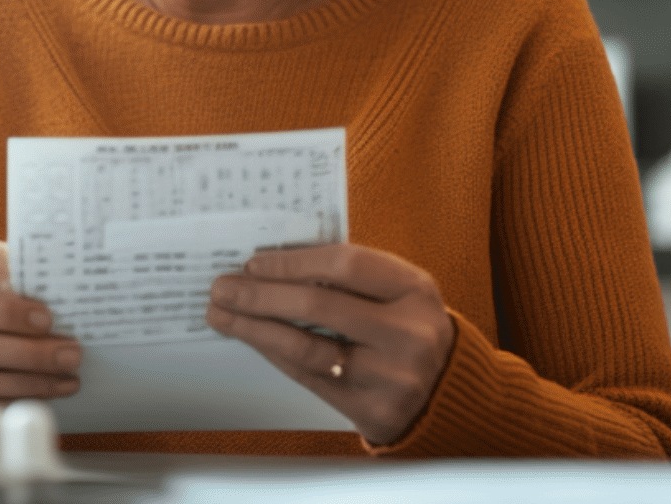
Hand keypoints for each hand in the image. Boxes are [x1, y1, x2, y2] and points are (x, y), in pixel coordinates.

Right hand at [0, 237, 82, 402]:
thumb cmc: (24, 315)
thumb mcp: (32, 292)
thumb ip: (44, 286)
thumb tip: (77, 292)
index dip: (10, 283)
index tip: (48, 316)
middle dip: (21, 332)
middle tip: (71, 352)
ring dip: (26, 370)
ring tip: (67, 374)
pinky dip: (16, 394)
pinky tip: (50, 391)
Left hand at [207, 244, 455, 445]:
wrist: (447, 392)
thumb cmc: (407, 328)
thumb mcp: (396, 292)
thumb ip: (349, 276)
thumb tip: (272, 263)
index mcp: (415, 290)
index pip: (345, 263)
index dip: (293, 261)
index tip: (254, 262)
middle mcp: (409, 333)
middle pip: (319, 305)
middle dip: (261, 294)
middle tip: (223, 287)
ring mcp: (392, 376)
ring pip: (307, 347)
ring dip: (255, 328)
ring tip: (223, 314)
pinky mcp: (373, 410)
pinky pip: (309, 378)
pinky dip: (274, 354)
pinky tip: (252, 340)